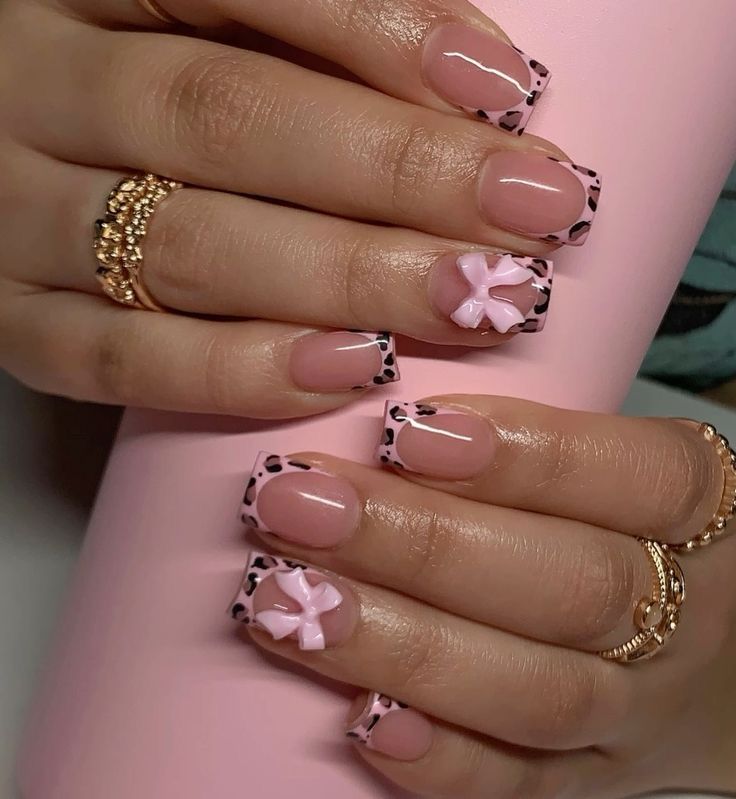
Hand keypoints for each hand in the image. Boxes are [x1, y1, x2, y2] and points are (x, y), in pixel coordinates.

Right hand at [0, 0, 598, 417]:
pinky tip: (349, 371)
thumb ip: (296, 36)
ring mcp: (16, 217)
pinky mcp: (12, 322)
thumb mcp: (187, 27)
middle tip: (531, 214)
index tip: (506, 92)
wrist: (13, 172)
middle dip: (397, 172)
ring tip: (468, 299)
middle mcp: (36, 92)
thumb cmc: (132, 95)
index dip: (384, 33)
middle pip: (228, 119)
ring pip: (187, 245)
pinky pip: (118, 359)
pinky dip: (235, 371)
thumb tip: (467, 83)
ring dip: (344, 278)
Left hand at [232, 396, 735, 797]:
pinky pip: (527, 787)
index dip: (523, 454)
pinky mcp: (594, 777)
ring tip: (290, 605)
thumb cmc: (624, 532)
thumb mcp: (607, 471)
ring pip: (536, 690)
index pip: (634, 476)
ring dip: (403, 646)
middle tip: (299, 506)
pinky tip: (360, 719)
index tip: (401, 429)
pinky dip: (442, 760)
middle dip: (421, 545)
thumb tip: (384, 398)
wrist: (709, 668)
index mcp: (694, 511)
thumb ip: (523, 444)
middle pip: (568, 584)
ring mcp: (636, 706)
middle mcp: (679, 611)